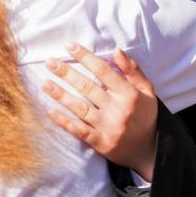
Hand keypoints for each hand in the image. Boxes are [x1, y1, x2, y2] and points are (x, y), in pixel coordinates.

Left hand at [43, 43, 157, 180]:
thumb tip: (116, 50)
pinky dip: (64, 121)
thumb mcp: (146, 90)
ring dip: (61, 95)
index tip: (70, 46)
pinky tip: (50, 111)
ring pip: (80, 108)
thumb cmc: (145, 115)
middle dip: (67, 73)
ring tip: (45, 84)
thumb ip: (132, 70)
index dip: (86, 57)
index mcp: (129, 94)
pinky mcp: (101, 143)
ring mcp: (108, 127)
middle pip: (88, 87)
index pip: (104, 71)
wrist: (149, 150)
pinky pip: (79, 130)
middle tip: (50, 62)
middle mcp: (118, 109)